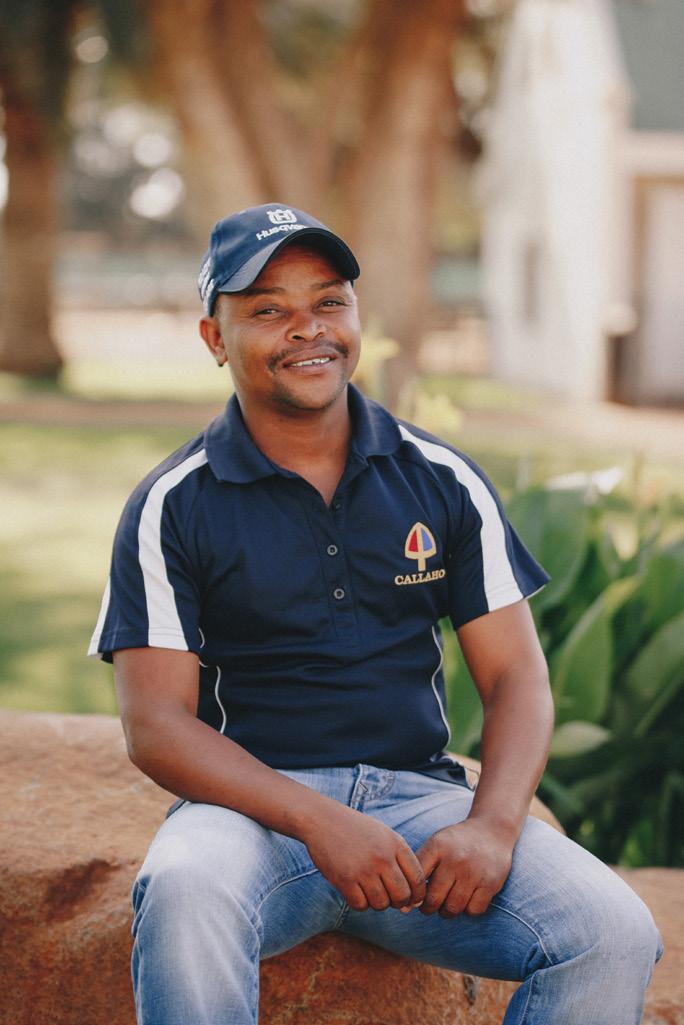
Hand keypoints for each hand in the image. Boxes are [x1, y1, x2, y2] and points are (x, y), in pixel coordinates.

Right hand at [302, 804, 425, 912]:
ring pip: (381, 904)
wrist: (322, 819)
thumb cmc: (356, 829)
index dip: (417, 895)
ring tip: (370, 890)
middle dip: (398, 903)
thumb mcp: (384, 835)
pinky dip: (360, 903)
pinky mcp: (345, 880)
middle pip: (402, 896)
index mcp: (396, 844)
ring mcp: (363, 869)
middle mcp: (382, 857)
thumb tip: (413, 901)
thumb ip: (400, 861)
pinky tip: (355, 891)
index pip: (418, 879)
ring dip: (377, 903)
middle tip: (389, 897)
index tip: (411, 899)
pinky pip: (361, 905)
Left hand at [415, 818, 513, 917]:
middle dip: (429, 908)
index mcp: (437, 846)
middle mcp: (455, 859)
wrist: (492, 831)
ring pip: (453, 908)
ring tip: (448, 903)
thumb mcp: (436, 844)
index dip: (413, 894)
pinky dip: (468, 910)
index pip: (417, 879)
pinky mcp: (490, 883)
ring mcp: (473, 872)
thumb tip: (406, 905)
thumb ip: (420, 867)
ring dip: (448, 911)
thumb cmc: (457, 843)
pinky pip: (473, 910)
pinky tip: (467, 899)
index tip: (415, 898)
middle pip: (433, 899)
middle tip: (430, 906)